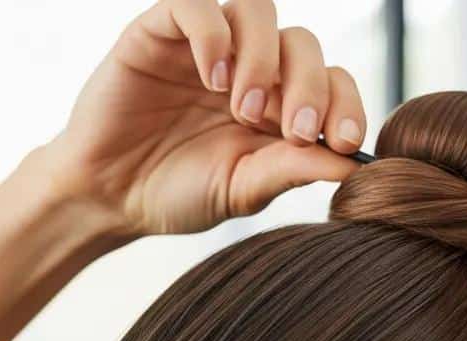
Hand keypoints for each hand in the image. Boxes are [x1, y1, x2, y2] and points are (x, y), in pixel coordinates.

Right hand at [39, 0, 366, 237]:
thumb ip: (293, 171)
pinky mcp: (161, 31)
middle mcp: (250, 68)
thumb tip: (355, 166)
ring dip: (264, 59)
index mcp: (278, 107)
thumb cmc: (180, 193)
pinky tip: (213, 80)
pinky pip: (196, 4)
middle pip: (303, 45)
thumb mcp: (244, 189)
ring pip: (257, 11)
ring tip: (244, 108)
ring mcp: (207, 47)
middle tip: (295, 131)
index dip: (345, 105)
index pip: (331, 83)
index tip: (342, 141)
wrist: (112, 196)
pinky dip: (214, 36)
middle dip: (309, 88)